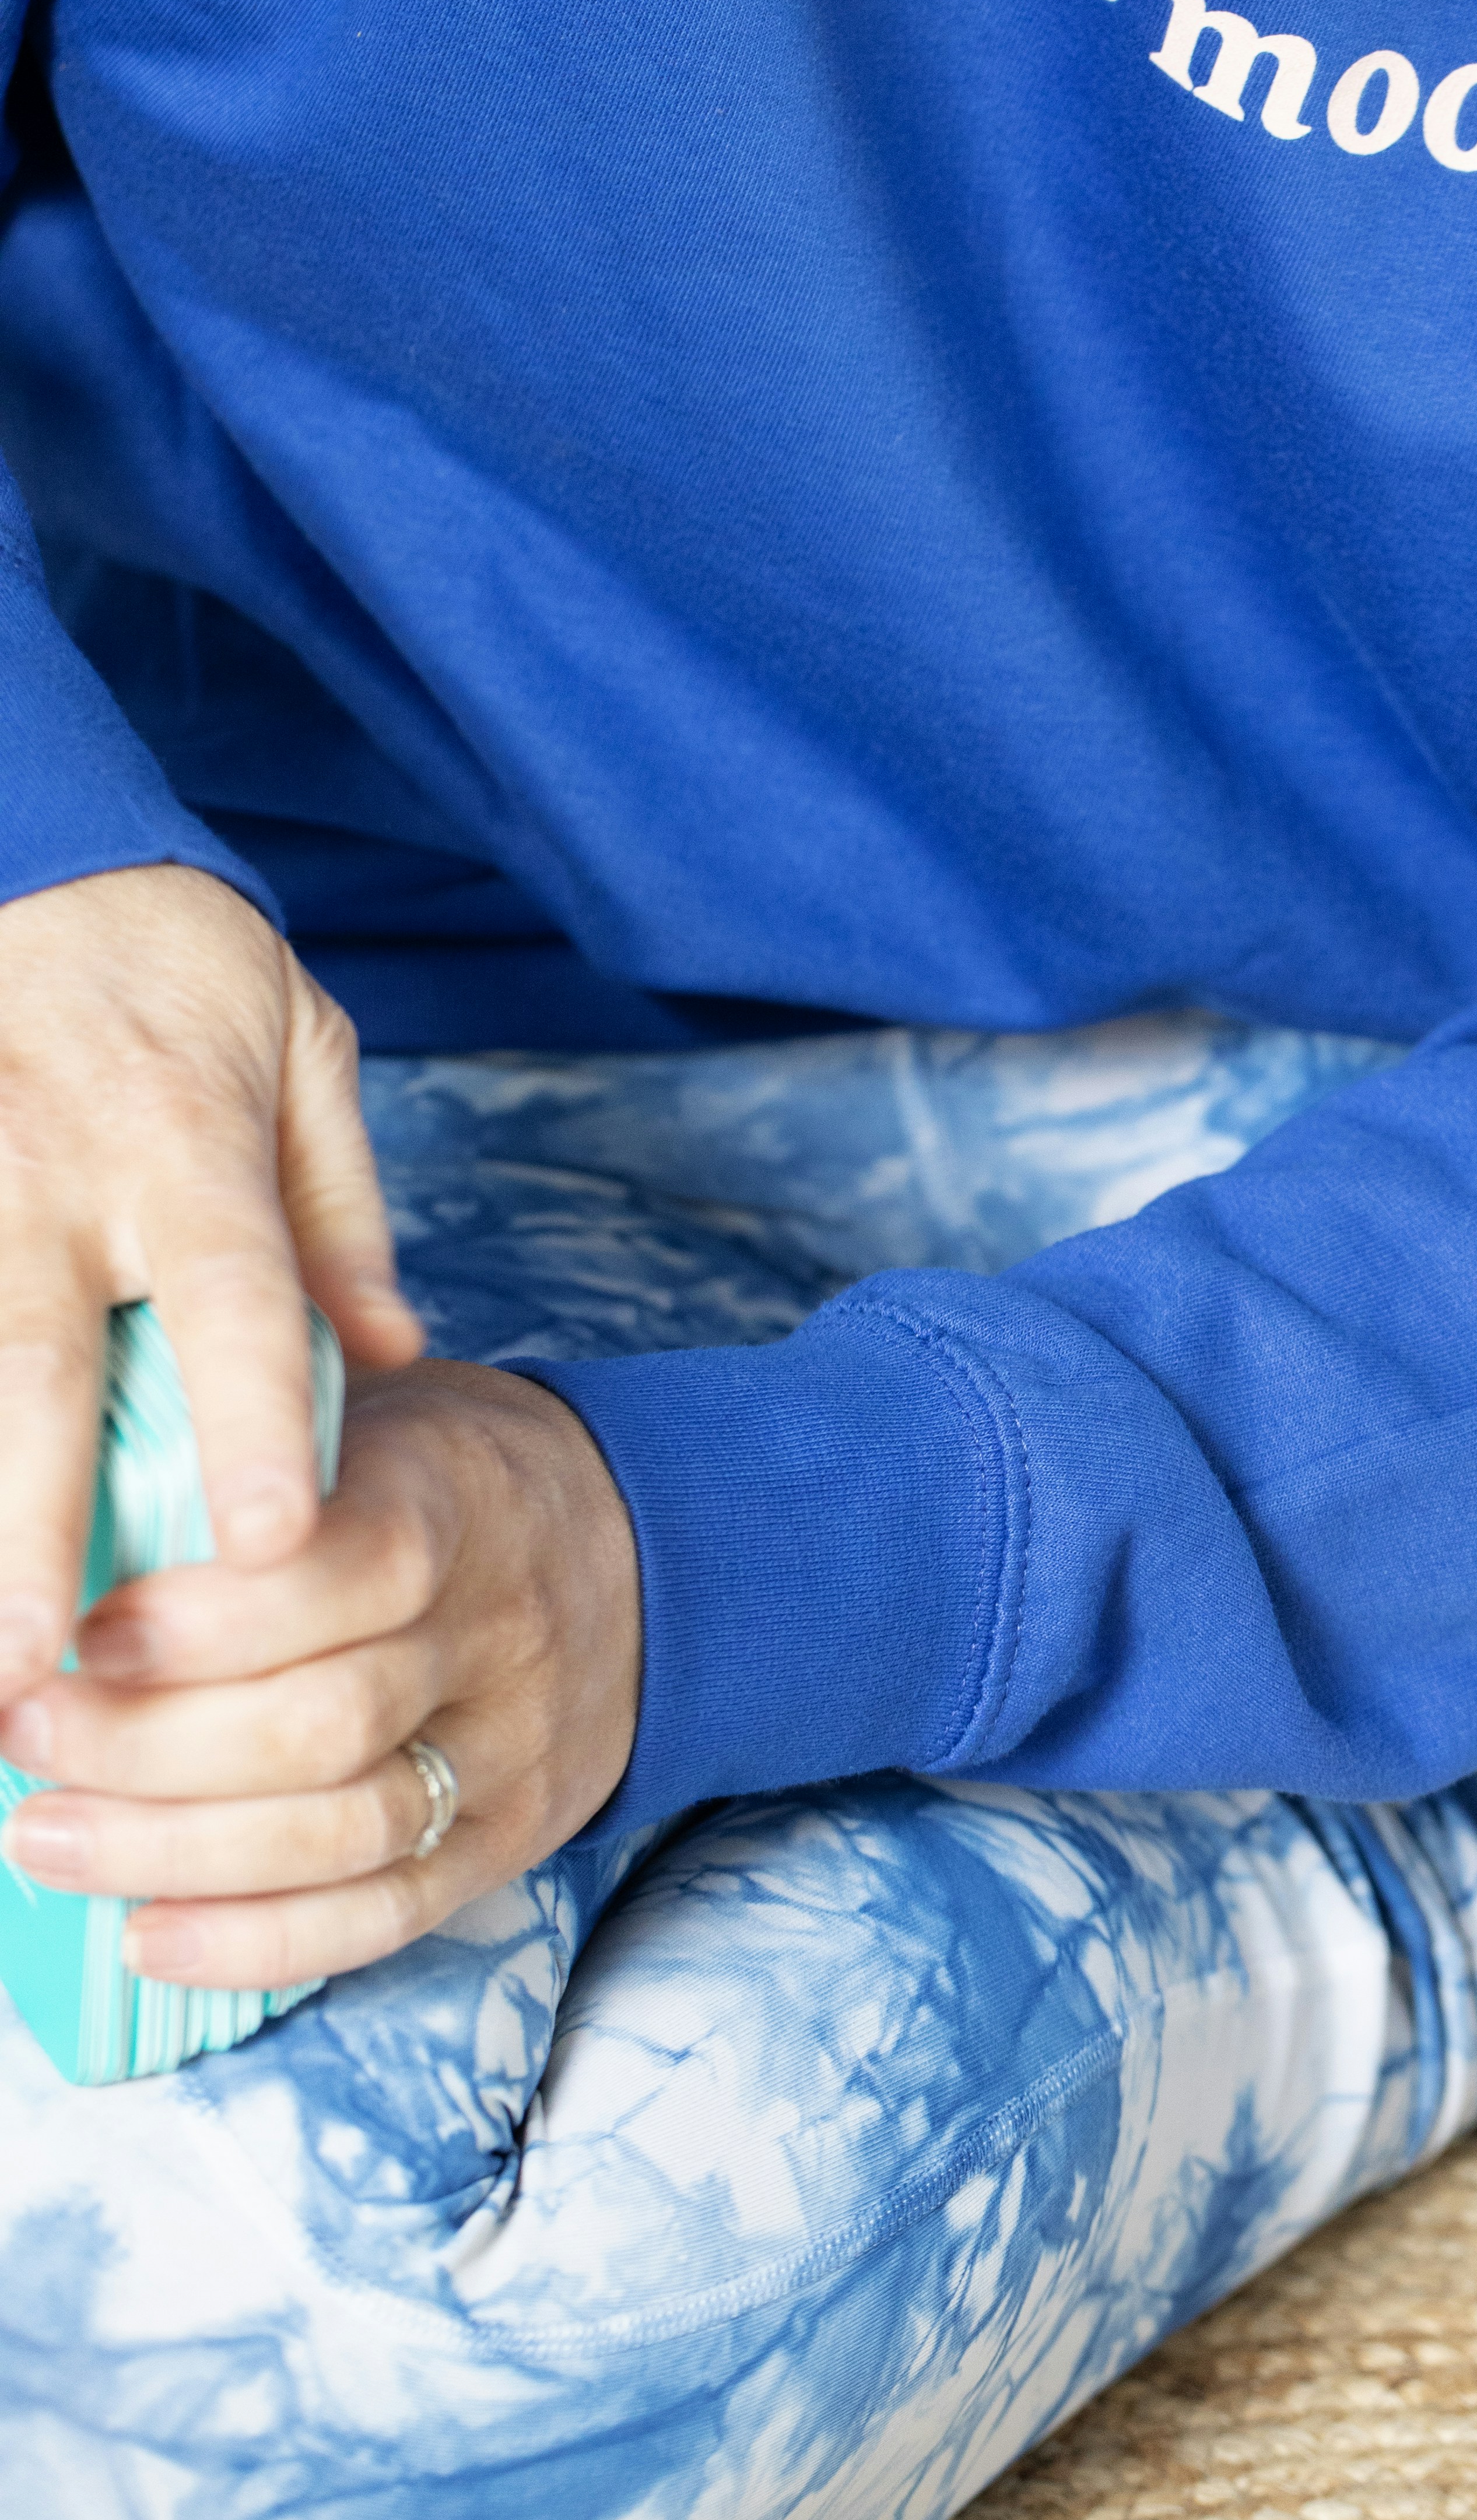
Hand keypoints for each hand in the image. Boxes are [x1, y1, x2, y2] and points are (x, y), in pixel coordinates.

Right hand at [0, 860, 425, 1703]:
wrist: (37, 852)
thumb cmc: (182, 967)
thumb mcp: (303, 1051)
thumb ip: (340, 1211)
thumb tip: (396, 1353)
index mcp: (182, 1141)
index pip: (232, 1299)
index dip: (254, 1421)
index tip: (272, 1543)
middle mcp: (51, 1175)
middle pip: (36, 1373)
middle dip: (29, 1529)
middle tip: (30, 1667)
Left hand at [0, 1361, 641, 1987]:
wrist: (642, 1550)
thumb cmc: (441, 1478)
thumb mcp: (372, 1411)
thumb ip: (254, 1446)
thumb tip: (82, 1497)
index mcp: (462, 1501)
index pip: (356, 1569)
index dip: (212, 1618)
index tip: (82, 1633)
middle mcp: (502, 1632)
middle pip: (330, 1720)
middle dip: (149, 1747)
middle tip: (26, 1731)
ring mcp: (515, 1749)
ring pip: (347, 1830)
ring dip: (175, 1852)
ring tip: (42, 1837)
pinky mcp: (512, 1839)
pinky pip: (388, 1915)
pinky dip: (259, 1943)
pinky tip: (146, 1938)